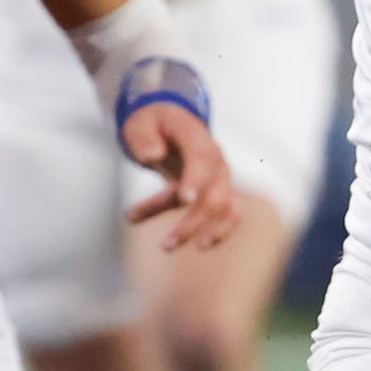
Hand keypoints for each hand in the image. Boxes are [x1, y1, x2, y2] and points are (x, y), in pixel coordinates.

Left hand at [125, 103, 238, 249]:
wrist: (169, 123)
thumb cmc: (153, 124)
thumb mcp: (140, 123)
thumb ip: (143, 138)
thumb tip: (152, 156)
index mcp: (196, 137)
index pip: (202, 159)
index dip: (196, 179)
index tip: (184, 200)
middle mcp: (215, 158)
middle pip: (214, 192)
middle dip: (192, 221)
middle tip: (165, 244)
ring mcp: (220, 176)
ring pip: (224, 207)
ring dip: (203, 230)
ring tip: (169, 247)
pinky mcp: (220, 191)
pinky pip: (230, 213)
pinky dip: (219, 231)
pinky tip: (199, 245)